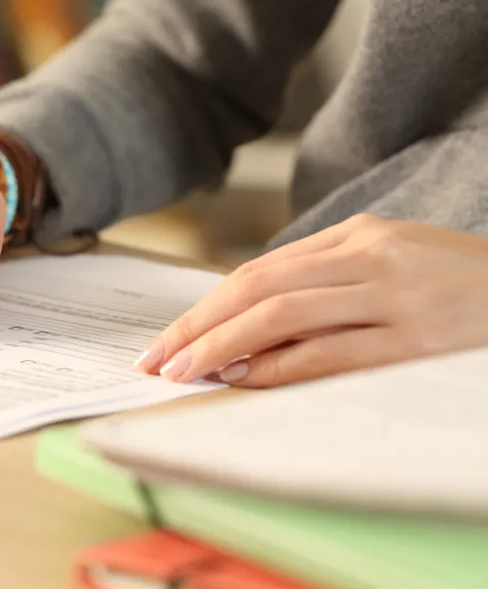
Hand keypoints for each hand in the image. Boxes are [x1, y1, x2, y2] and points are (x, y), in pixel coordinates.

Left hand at [134, 213, 487, 386]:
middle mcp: (372, 257)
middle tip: (156, 360)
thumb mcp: (395, 267)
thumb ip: (327, 285)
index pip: (259, 271)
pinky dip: (280, 366)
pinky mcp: (418, 339)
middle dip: (198, 326)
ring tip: (185, 372)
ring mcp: (396, 296)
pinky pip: (330, 351)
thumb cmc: (464, 293)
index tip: (166, 340)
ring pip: (284, 314)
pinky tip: (244, 379)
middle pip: (259, 288)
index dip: (204, 308)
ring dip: (224, 346)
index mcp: (361, 236)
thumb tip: (246, 335)